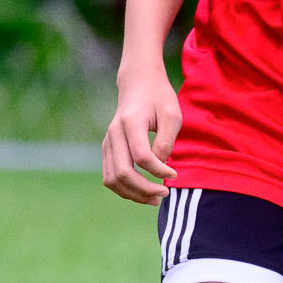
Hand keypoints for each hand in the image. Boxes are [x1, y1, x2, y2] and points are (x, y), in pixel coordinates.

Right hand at [102, 65, 180, 203]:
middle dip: (145, 189)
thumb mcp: (172, 115)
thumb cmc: (159, 98)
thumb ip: (166, 141)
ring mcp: (107, 142)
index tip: (175, 174)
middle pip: (123, 173)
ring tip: (154, 199)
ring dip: (132, 194)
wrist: (138, 83)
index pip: (142, 157)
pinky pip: (110, 176)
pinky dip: (124, 188)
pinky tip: (143, 191)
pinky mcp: (107, 149)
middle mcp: (114, 134)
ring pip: (112, 179)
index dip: (159, 171)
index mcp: (130, 123)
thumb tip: (160, 166)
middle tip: (165, 194)